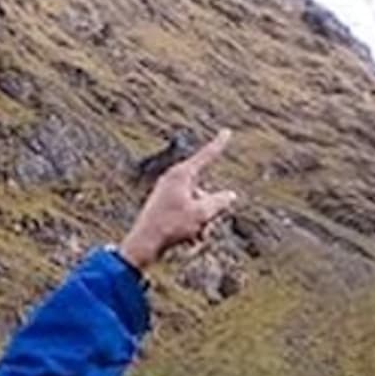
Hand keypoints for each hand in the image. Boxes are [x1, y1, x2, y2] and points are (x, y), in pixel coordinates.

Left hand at [119, 129, 239, 271]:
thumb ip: (219, 202)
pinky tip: (188, 239)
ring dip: (203, 222)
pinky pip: (188, 213)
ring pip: (199, 205)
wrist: (144, 243)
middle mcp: (174, 180)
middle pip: (206, 191)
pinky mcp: (166, 207)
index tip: (226, 132)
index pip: (205, 156)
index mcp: (181, 174)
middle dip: (211, 211)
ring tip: (193, 236)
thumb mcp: (202, 214)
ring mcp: (169, 193)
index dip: (218, 145)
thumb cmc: (170, 225)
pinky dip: (193, 225)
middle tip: (203, 225)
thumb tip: (230, 195)